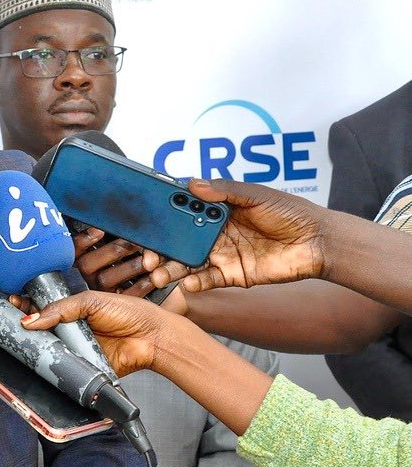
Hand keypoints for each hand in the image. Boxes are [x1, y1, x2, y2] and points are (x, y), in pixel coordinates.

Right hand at [22, 290, 178, 375]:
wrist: (151, 338)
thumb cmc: (130, 313)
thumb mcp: (91, 301)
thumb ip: (60, 308)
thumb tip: (32, 319)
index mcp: (74, 308)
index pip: (45, 305)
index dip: (28, 304)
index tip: (14, 302)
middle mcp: (72, 328)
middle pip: (41, 327)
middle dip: (25, 323)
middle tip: (13, 318)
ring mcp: (76, 347)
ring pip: (48, 347)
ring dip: (34, 343)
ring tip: (21, 335)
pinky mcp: (81, 366)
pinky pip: (61, 366)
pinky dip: (50, 364)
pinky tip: (38, 356)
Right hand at [74, 227, 190, 298]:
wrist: (164, 287)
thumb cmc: (147, 257)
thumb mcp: (132, 241)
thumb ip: (120, 232)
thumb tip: (116, 218)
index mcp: (90, 258)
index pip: (73, 250)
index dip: (83, 241)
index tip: (99, 230)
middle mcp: (90, 277)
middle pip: (86, 264)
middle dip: (114, 250)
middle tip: (135, 242)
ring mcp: (102, 294)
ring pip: (104, 279)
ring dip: (130, 266)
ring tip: (150, 260)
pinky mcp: (118, 307)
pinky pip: (124, 295)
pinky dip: (142, 284)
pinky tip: (154, 277)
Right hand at [142, 178, 324, 292]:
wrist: (319, 242)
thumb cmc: (291, 212)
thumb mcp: (257, 194)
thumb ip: (225, 191)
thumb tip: (193, 184)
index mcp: (217, 210)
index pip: (183, 212)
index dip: (164, 216)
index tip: (146, 220)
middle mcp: (214, 232)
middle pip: (179, 240)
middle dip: (160, 248)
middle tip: (147, 254)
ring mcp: (221, 254)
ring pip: (187, 262)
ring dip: (171, 268)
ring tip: (158, 272)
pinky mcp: (232, 275)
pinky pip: (207, 280)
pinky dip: (194, 283)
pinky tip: (186, 283)